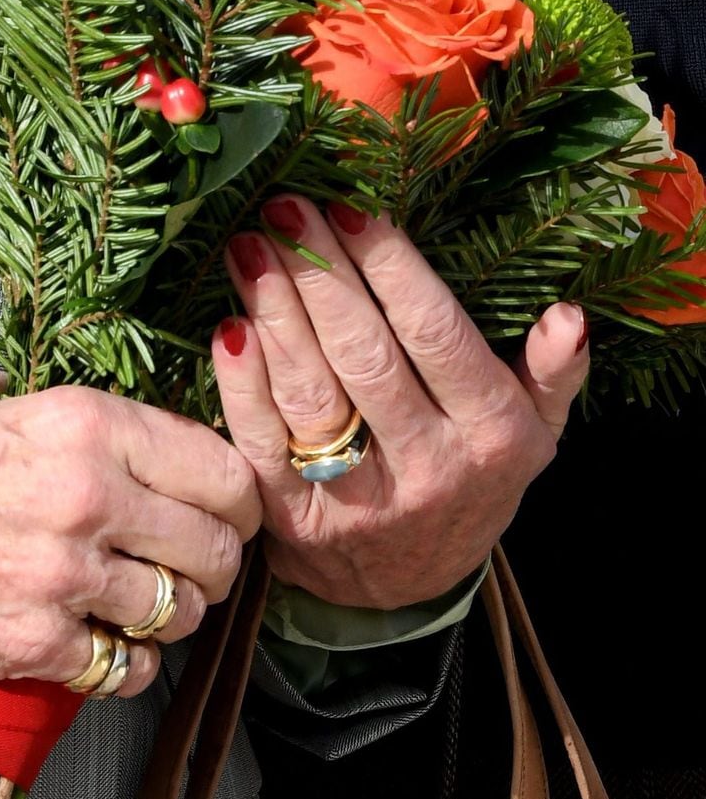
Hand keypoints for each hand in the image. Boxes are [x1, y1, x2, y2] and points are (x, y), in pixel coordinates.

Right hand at [0, 363, 260, 693]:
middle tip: (187, 566)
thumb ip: (47, 404)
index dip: (237, 499)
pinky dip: (124, 665)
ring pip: (180, 612)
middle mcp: (86, 496)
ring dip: (169, 616)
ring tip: (137, 606)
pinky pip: (127, 669)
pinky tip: (98, 645)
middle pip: (216, 548)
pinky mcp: (32, 644)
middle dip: (213, 563)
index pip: (220, 469)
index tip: (226, 512)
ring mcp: (61, 577)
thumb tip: (96, 421)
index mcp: (81, 423)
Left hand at [212, 198, 588, 608]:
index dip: (388, 269)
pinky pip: (261, 444)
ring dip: (274, 314)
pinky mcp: (295, 522)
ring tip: (249, 249)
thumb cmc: (471, 478)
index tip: (348, 209)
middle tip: (283, 210)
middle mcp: (427, 468)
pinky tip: (229, 328)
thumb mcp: (533, 434)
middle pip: (364, 357)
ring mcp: (358, 501)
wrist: (410, 589)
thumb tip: (569, 315)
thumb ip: (554, 374)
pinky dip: (240, 385)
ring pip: (309, 395)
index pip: (433, 336)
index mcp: (490, 435)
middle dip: (320, 276)